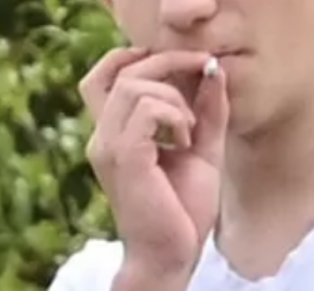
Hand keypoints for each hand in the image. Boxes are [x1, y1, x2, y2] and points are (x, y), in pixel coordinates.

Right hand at [80, 48, 229, 273]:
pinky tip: (186, 141)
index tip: (176, 62)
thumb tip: (213, 70)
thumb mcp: (202, 149)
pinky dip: (175, 115)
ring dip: (174, 96)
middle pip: (125, 72)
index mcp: (114, 133)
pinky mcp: (124, 158)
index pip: (100, 78)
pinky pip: (148, 110)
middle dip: (169, 61)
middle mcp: (103, 136)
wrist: (172, 256)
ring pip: (136, 86)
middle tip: (203, 69)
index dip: (131, 57)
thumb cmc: (182, 209)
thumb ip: (206, 111)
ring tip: (190, 129)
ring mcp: (108, 146)